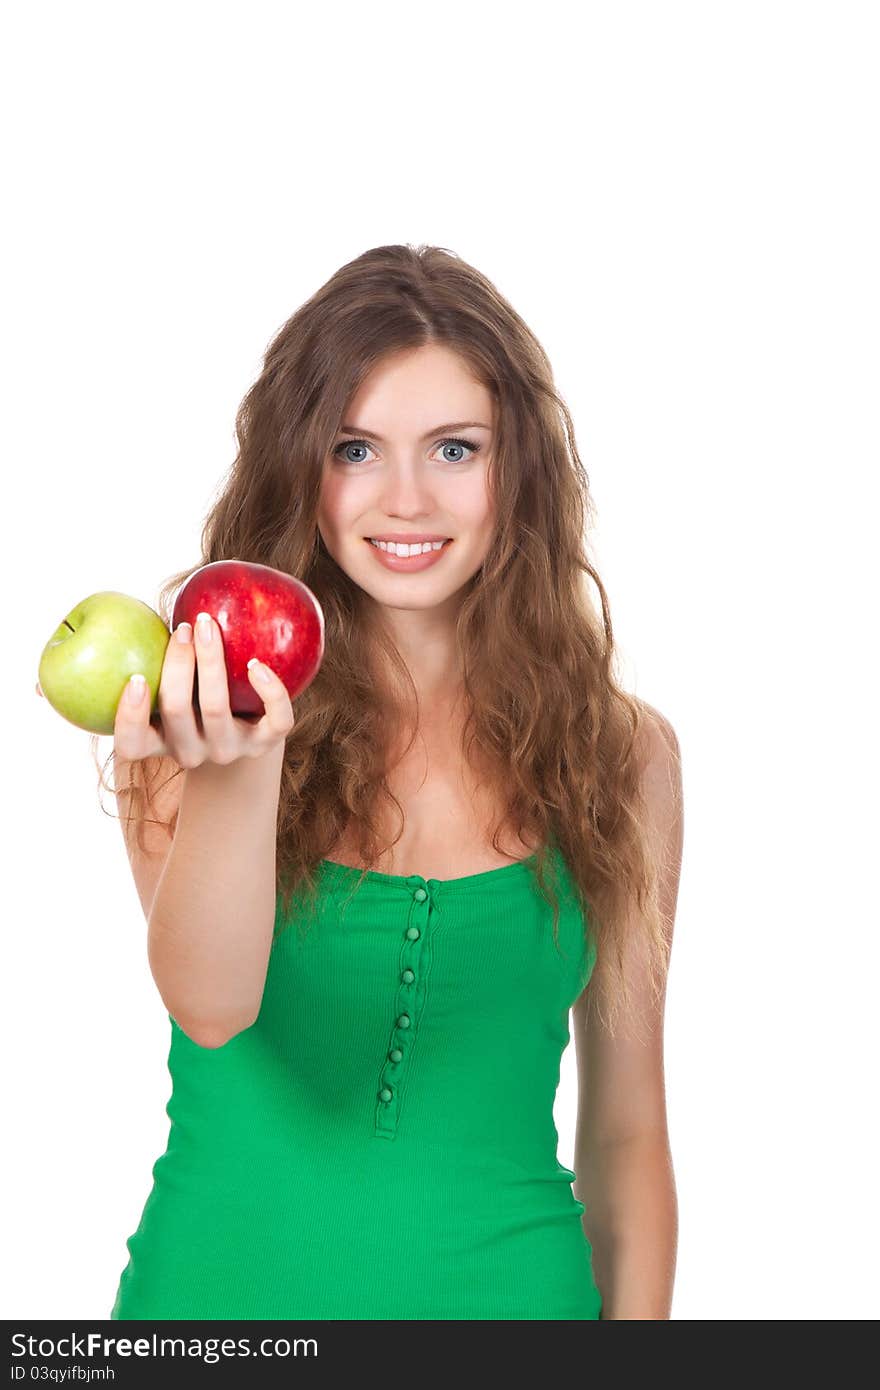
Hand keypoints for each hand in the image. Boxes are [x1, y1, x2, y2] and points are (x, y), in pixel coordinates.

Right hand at [112, 612, 294, 767]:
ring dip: (210, 663)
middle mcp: (191, 752)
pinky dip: (269, 691)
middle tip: (183, 628)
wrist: (244, 737)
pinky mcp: (265, 744)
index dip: (129, 717)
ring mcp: (228, 750)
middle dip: (176, 665)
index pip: (130, 745)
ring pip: (215, 709)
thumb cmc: (195, 697)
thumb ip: (152, 658)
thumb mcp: (171, 686)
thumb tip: (136, 608)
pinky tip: (258, 665)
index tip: (135, 678)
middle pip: (176, 711)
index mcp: (158, 742)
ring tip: (208, 626)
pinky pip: (273, 720)